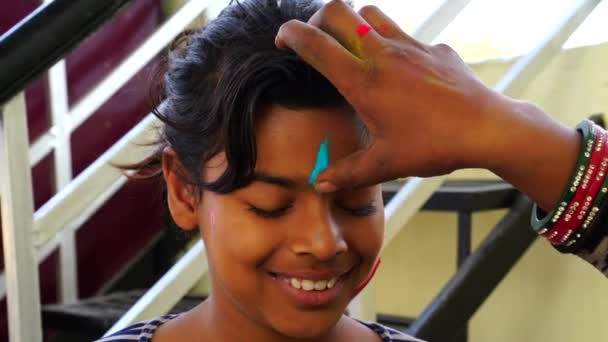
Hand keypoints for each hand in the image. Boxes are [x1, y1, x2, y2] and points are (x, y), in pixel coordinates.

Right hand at [275, 1, 512, 191]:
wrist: (487, 128)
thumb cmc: (434, 144)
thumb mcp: (386, 164)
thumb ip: (348, 172)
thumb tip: (321, 183)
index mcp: (363, 82)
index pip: (316, 44)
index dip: (291, 34)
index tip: (282, 39)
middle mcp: (383, 54)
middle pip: (338, 11)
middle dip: (317, 18)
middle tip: (314, 39)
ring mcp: (410, 46)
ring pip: (370, 13)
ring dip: (352, 23)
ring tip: (350, 47)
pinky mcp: (433, 48)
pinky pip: (402, 33)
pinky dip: (388, 40)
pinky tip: (397, 68)